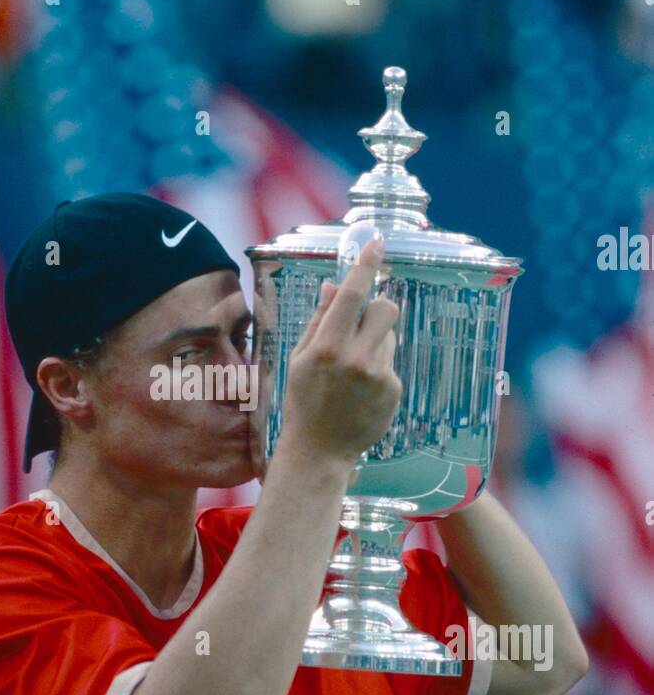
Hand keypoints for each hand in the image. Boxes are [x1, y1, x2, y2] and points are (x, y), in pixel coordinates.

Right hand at [280, 238, 401, 466]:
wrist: (320, 450)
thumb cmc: (303, 402)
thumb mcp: (299, 358)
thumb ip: (318, 320)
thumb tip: (332, 286)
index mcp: (327, 346)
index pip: (353, 294)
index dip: (366, 265)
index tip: (376, 244)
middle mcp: (356, 358)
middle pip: (386, 308)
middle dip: (377, 307)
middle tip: (362, 321)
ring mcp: (378, 375)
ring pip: (389, 336)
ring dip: (374, 342)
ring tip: (352, 371)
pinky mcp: (393, 390)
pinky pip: (390, 363)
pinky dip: (378, 369)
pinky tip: (360, 391)